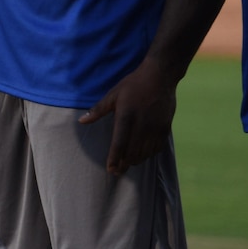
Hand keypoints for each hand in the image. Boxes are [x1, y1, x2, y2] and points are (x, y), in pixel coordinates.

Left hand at [82, 59, 176, 174]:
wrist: (160, 76)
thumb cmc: (133, 84)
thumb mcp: (113, 95)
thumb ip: (98, 110)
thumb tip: (81, 122)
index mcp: (126, 117)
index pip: (119, 144)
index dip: (114, 159)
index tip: (110, 169)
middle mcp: (142, 124)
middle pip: (132, 152)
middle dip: (124, 164)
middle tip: (116, 172)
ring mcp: (155, 127)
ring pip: (145, 152)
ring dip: (136, 160)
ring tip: (127, 165)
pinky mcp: (165, 127)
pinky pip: (157, 147)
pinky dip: (149, 154)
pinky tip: (143, 156)